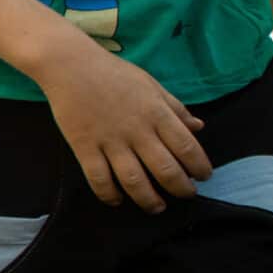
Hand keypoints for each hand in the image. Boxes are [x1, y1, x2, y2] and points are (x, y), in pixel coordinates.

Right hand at [36, 44, 211, 212]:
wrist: (69, 65)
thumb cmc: (113, 73)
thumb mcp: (151, 85)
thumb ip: (175, 108)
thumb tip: (199, 127)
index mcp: (156, 113)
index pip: (187, 147)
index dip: (199, 167)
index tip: (203, 176)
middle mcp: (137, 130)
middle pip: (166, 170)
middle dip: (181, 189)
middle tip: (186, 194)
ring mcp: (109, 141)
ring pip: (134, 181)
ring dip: (149, 200)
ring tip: (156, 207)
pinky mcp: (84, 147)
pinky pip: (99, 179)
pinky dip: (109, 195)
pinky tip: (117, 200)